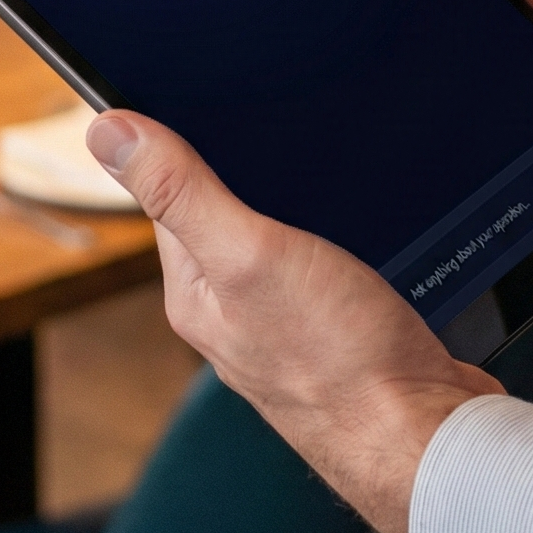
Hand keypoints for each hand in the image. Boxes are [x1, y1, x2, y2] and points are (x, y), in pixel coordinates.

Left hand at [87, 111, 501, 532]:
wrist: (425, 435)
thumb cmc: (340, 358)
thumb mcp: (250, 252)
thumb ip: (183, 191)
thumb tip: (107, 131)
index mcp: (195, 292)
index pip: (168, 200)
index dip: (182, 143)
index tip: (203, 96)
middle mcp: (232, 313)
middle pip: (224, 218)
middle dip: (248, 170)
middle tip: (279, 125)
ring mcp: (286, 327)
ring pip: (278, 242)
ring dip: (297, 205)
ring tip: (323, 169)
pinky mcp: (338, 333)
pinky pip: (323, 268)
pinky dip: (335, 237)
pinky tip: (361, 227)